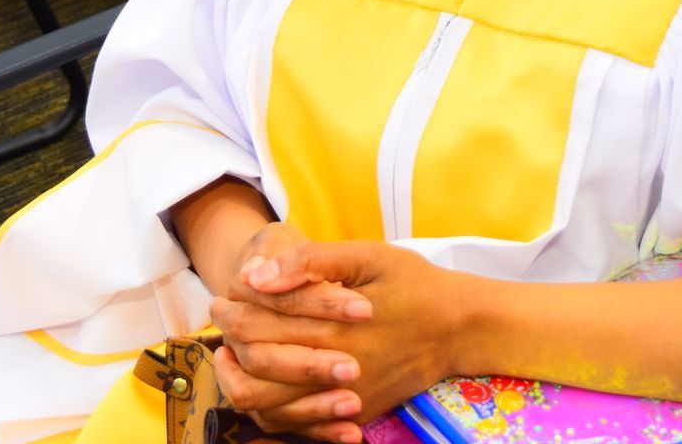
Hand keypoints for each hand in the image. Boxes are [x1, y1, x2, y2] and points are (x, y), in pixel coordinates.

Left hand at [212, 239, 462, 438]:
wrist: (461, 328)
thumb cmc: (413, 284)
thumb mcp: (365, 256)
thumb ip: (309, 263)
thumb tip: (256, 275)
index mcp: (330, 327)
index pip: (258, 326)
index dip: (232, 311)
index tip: (222, 296)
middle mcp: (332, 369)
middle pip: (257, 365)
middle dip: (230, 340)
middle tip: (221, 318)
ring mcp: (343, 398)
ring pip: (269, 407)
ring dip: (241, 381)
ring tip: (231, 356)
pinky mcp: (355, 413)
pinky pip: (298, 426)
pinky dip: (271, 410)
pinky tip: (263, 384)